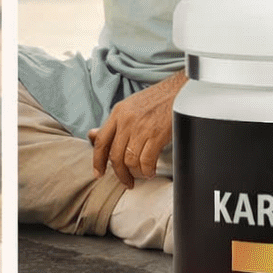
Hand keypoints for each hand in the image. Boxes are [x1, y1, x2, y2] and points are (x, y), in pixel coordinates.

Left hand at [87, 71, 185, 188]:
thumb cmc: (157, 99)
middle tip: (126, 181)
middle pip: (115, 155)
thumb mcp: (129, 106)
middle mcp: (126, 120)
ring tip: (142, 174)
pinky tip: (150, 171)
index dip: (97, 160)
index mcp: (118, 113)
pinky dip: (148, 170)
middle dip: (119, 173)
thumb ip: (113, 123)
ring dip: (136, 173)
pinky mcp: (157, 135)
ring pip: (130, 160)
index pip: (101, 140)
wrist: (179, 91)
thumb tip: (93, 134)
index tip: (98, 172)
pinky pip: (146, 160)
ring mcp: (141, 128)